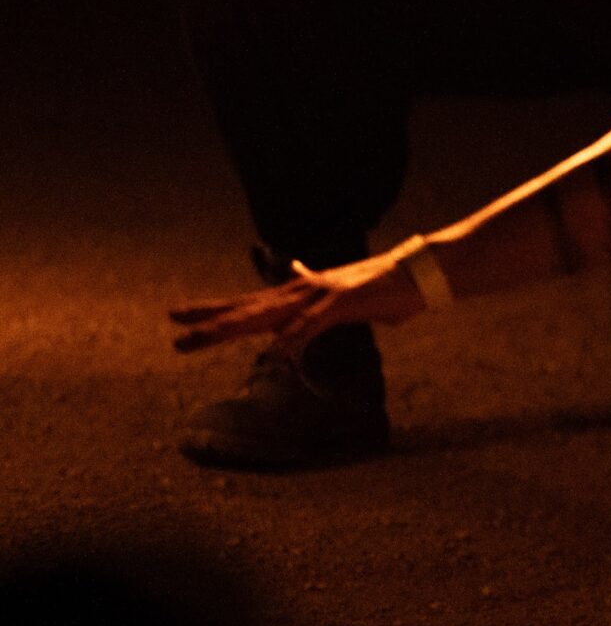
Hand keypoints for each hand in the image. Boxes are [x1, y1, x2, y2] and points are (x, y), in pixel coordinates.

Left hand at [171, 249, 427, 356]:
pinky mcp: (344, 301)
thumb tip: (307, 298)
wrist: (421, 272)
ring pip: (270, 314)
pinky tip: (274, 352)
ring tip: (205, 336)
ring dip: (236, 326)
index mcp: (301, 293)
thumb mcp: (345, 299)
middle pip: (249, 308)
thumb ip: (320, 304)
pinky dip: (292, 337)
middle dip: (210, 319)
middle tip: (173, 324)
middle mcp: (304, 291)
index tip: (179, 315)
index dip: (214, 309)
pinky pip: (312, 324)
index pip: (249, 304)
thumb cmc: (386, 288)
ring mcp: (322, 295)